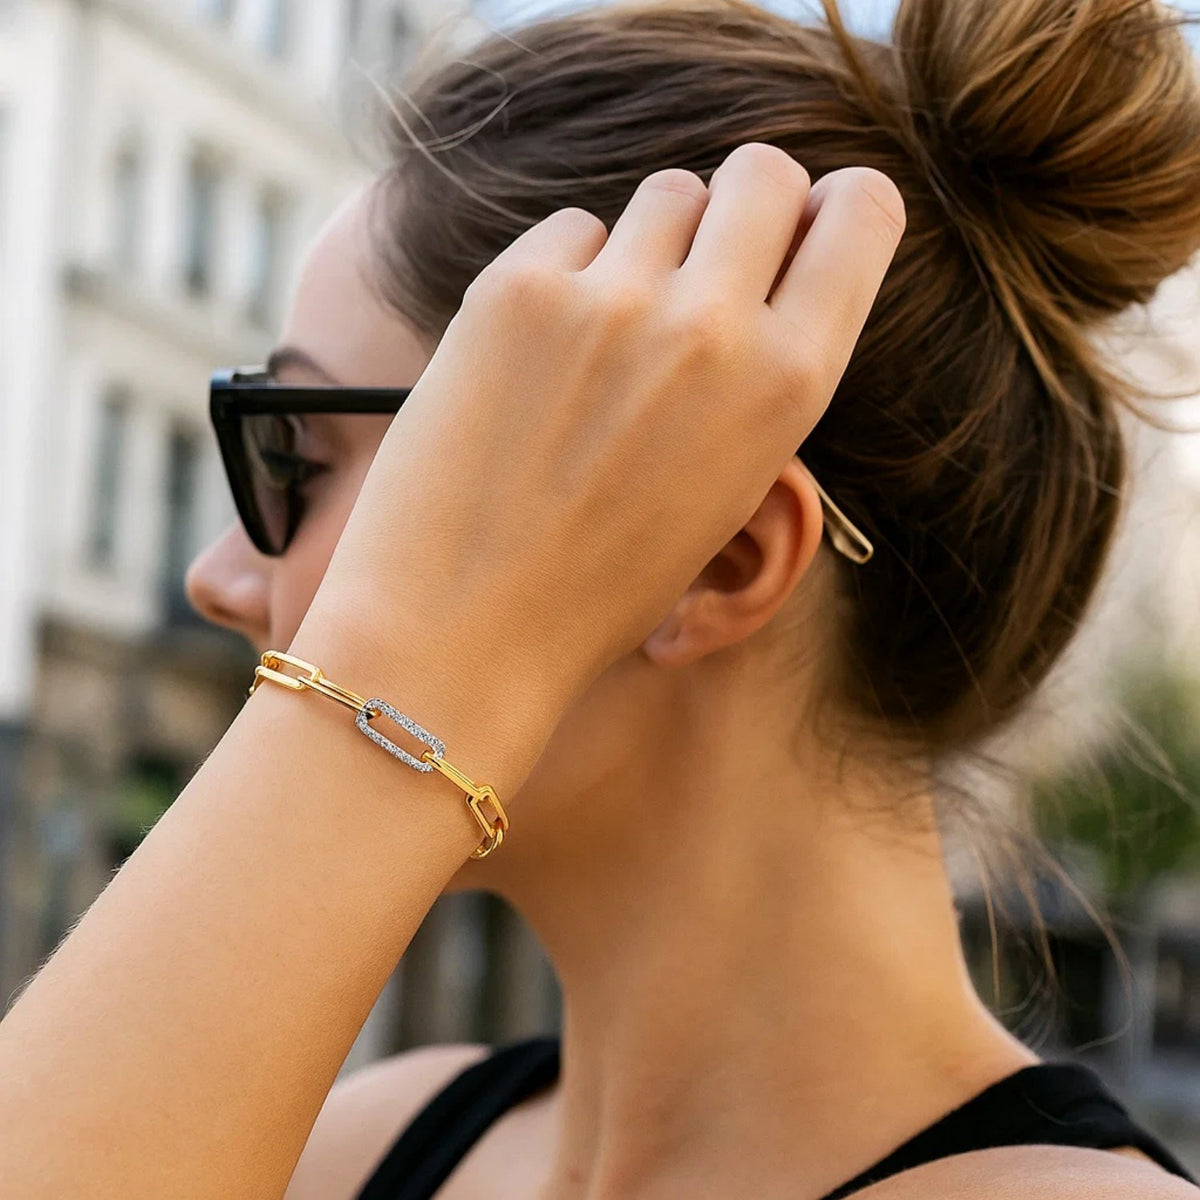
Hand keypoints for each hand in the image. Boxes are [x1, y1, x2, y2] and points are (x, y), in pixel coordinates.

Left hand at [306, 144, 904, 737]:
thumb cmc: (602, 584)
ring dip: (652, 242)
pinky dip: (567, 273)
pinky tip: (539, 355)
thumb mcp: (727, 487)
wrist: (465, 632)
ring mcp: (611, 300)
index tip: (801, 232)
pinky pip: (572, 232)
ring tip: (612, 332)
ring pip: (666, 193)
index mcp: (788, 385)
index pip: (864, 209)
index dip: (832, 210)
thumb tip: (756, 268)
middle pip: (762, 171)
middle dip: (744, 205)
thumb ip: (758, 374)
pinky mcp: (516, 290)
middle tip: (704, 267)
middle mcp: (712, 327)